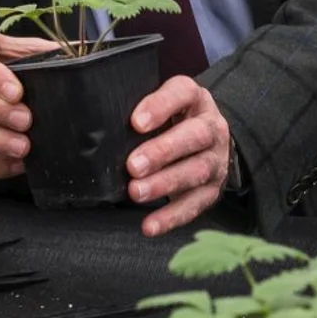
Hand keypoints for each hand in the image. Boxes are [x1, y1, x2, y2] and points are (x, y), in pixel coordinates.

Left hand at [127, 76, 232, 236]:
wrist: (209, 140)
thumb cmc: (173, 120)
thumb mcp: (162, 104)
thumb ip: (140, 110)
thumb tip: (101, 127)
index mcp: (195, 99)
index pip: (182, 93)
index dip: (160, 106)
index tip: (136, 122)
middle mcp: (211, 127)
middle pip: (194, 136)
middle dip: (163, 151)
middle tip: (133, 165)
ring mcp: (215, 159)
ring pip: (196, 171)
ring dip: (165, 184)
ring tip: (137, 192)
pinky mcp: (213, 189)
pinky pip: (194, 204)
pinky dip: (171, 217)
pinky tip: (150, 224)